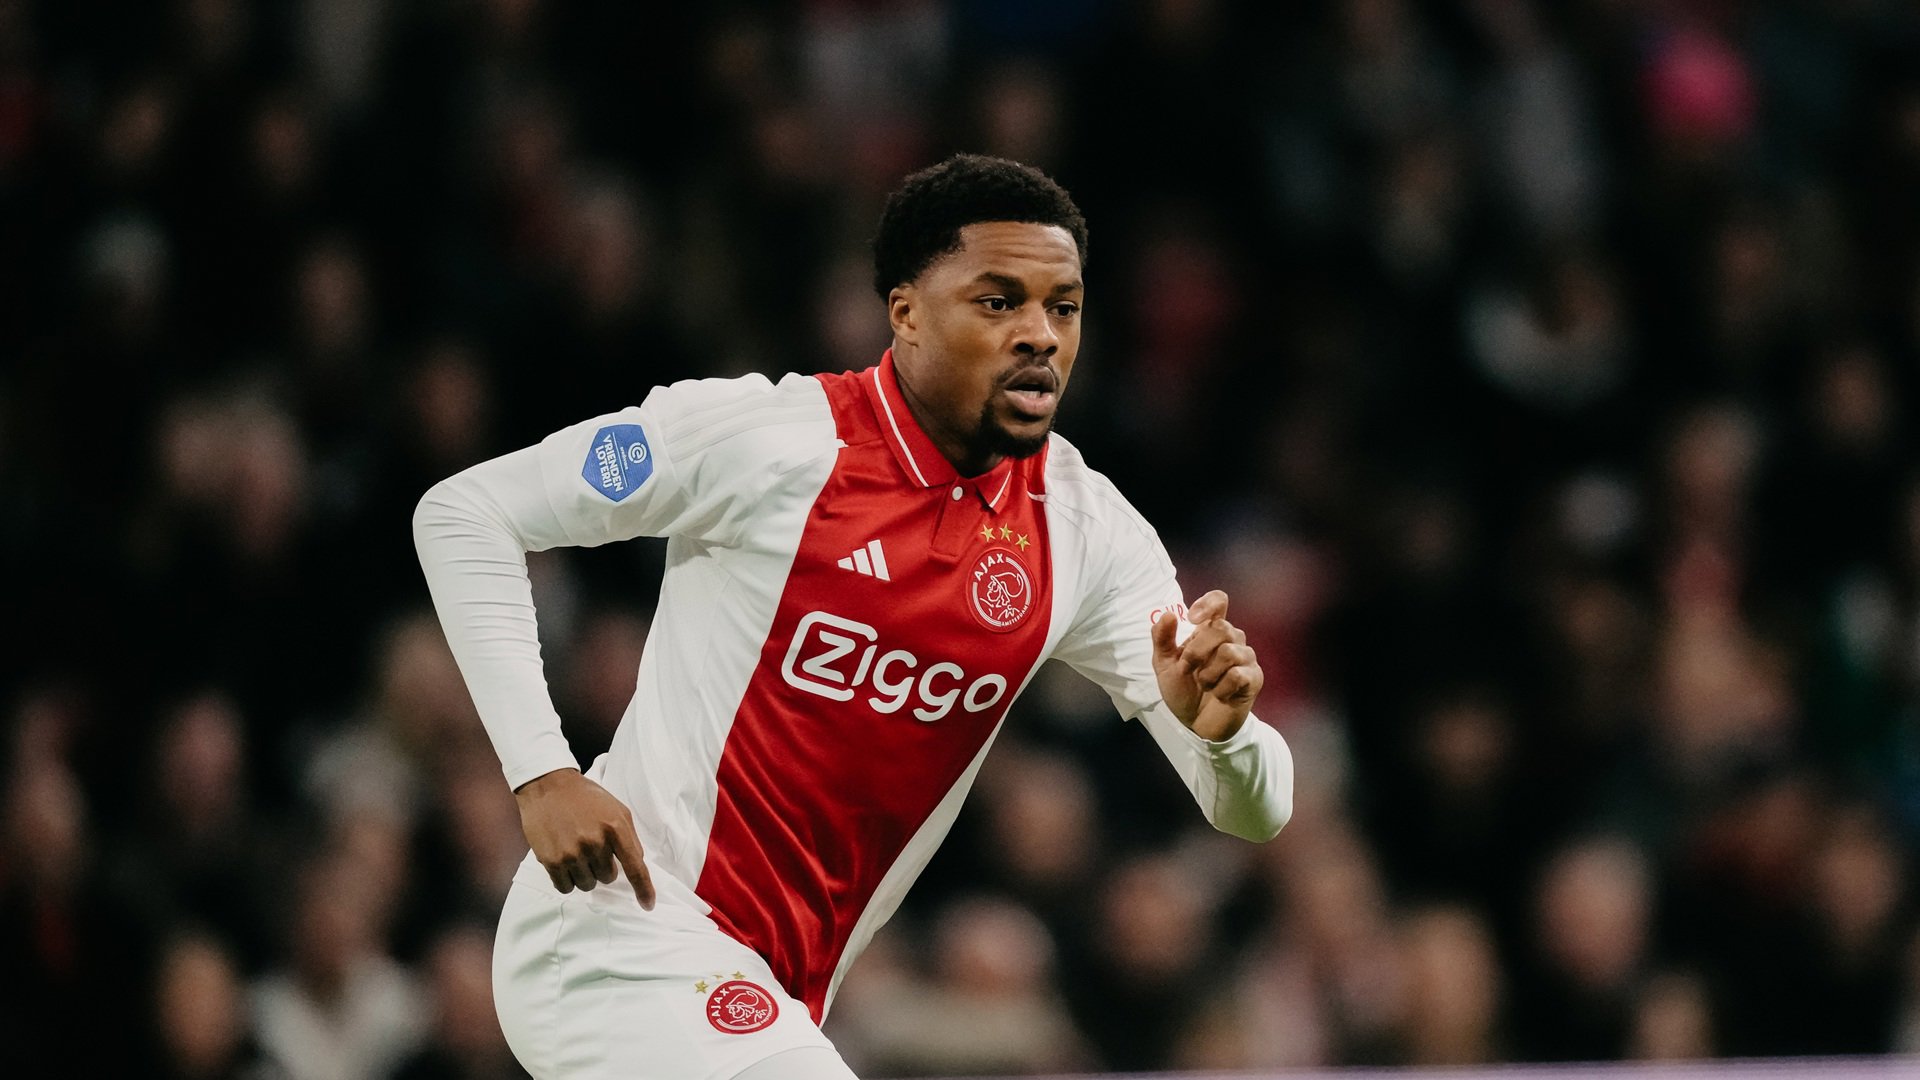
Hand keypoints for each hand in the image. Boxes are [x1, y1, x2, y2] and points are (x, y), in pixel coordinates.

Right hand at [513, 768, 655, 908]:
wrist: (547, 785)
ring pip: (588, 885)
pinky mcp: (552, 861)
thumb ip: (628, 837)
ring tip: (575, 851)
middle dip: (602, 866)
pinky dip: (567, 880)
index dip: (644, 889)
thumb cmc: (585, 798)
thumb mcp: (616, 810)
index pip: (635, 866)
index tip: (648, 905)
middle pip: (608, 878)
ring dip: (584, 874)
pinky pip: (566, 887)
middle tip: (590, 846)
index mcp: (616, 827)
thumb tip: (637, 864)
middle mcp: (596, 842)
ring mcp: (573, 852)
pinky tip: (563, 860)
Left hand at [1151, 590, 1261, 741]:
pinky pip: (1237, 675)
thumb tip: (1168, 614)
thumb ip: (1162, 639)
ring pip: (1229, 652)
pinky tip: (1219, 695)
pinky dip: (1220, 689)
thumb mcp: (1164, 665)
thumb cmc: (1184, 691)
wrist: (1196, 724)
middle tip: (1188, 669)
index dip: (1208, 603)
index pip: (1219, 601)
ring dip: (1208, 674)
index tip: (1191, 618)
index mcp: (1209, 631)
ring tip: (1205, 686)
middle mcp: (1231, 640)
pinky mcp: (1253, 678)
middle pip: (1221, 627)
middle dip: (1197, 651)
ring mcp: (1245, 658)